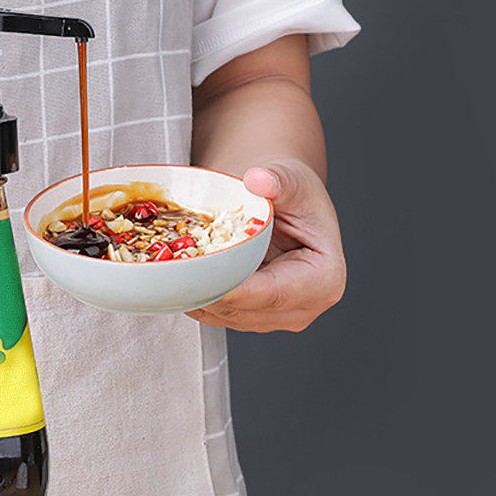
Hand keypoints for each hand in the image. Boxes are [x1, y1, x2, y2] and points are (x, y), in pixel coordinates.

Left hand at [187, 159, 345, 331]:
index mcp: (324, 279)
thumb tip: (259, 180)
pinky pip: (216, 314)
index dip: (232, 289)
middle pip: (244, 310)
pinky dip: (195, 296)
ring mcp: (276, 317)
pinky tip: (177, 276)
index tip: (197, 278)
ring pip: (225, 317)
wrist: (283, 203)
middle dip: (206, 292)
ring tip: (170, 270)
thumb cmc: (293, 194)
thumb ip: (279, 180)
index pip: (271, 293)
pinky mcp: (251, 316)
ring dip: (195, 296)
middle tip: (171, 271)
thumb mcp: (291, 178)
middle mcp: (304, 307)